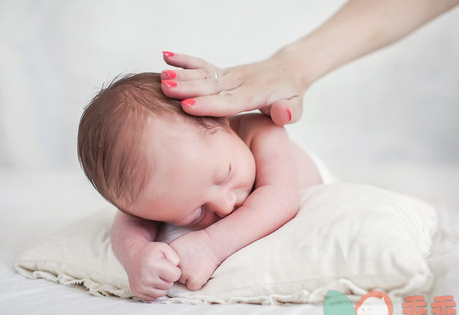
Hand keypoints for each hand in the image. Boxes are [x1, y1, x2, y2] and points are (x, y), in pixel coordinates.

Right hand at [126, 241, 180, 301]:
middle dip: (167, 278)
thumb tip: (177, 271)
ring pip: (162, 293)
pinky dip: (154, 290)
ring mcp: (141, 287)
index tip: (168, 266)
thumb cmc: (150, 251)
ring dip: (161, 285)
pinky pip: (153, 297)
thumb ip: (175, 257)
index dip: (174, 270)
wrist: (133, 255)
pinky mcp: (137, 292)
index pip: (175, 276)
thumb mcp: (164, 247)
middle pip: (169, 285)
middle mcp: (146, 278)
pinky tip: (150, 281)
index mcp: (154, 266)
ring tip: (156, 275)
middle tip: (160, 270)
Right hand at [161, 51, 304, 125]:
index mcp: (256, 93)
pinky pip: (203, 64)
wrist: (287, 70)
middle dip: (187, 87)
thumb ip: (290, 112)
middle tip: (165, 88)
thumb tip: (283, 114)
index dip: (209, 104)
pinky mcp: (223, 71)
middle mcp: (240, 81)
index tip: (188, 107)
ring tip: (160, 77)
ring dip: (182, 75)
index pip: (230, 101)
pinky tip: (166, 56)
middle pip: (211, 85)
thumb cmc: (290, 95)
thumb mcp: (298, 107)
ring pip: (203, 74)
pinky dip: (185, 60)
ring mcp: (230, 74)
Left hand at [169, 230, 221, 290]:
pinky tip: (201, 271)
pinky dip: (196, 282)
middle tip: (191, 262)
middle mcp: (175, 265)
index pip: (165, 266)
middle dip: (180, 271)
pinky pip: (192, 286)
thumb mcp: (179, 243)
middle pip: (172, 275)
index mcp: (170, 254)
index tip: (183, 257)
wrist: (213, 243)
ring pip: (182, 281)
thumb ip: (170, 255)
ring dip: (188, 277)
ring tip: (197, 265)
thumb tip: (163, 267)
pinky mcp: (195, 280)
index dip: (174, 264)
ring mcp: (185, 273)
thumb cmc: (198, 242)